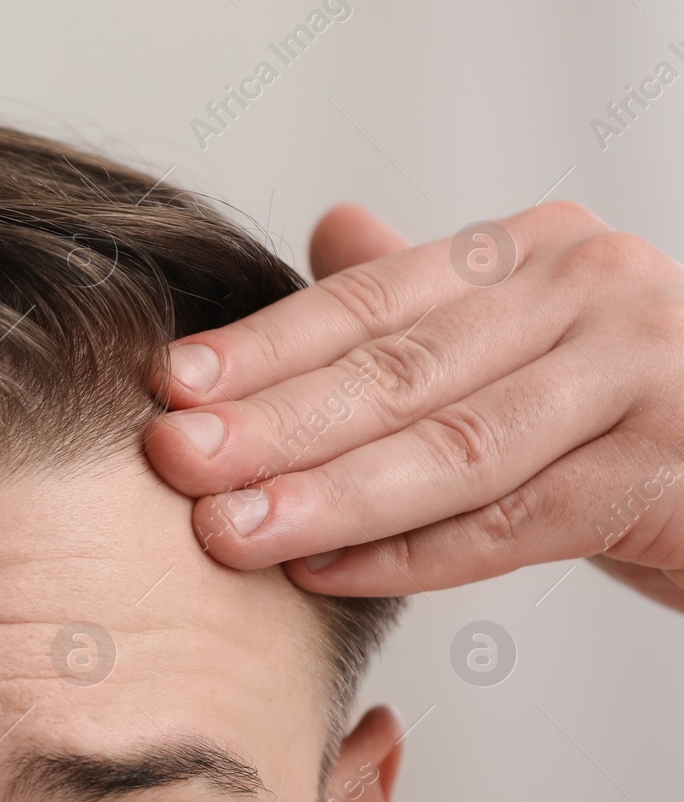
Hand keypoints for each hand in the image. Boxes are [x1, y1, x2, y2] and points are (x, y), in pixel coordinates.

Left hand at [144, 200, 683, 605]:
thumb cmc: (619, 408)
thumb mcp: (522, 337)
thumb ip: (428, 295)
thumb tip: (330, 227)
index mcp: (533, 252)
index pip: (371, 301)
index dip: (263, 346)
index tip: (167, 383)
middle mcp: (589, 292)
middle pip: (399, 369)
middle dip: (272, 421)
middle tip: (172, 457)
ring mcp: (642, 374)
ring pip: (452, 448)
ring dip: (326, 495)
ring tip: (228, 529)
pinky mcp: (672, 469)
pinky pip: (514, 523)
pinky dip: (410, 555)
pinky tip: (322, 573)